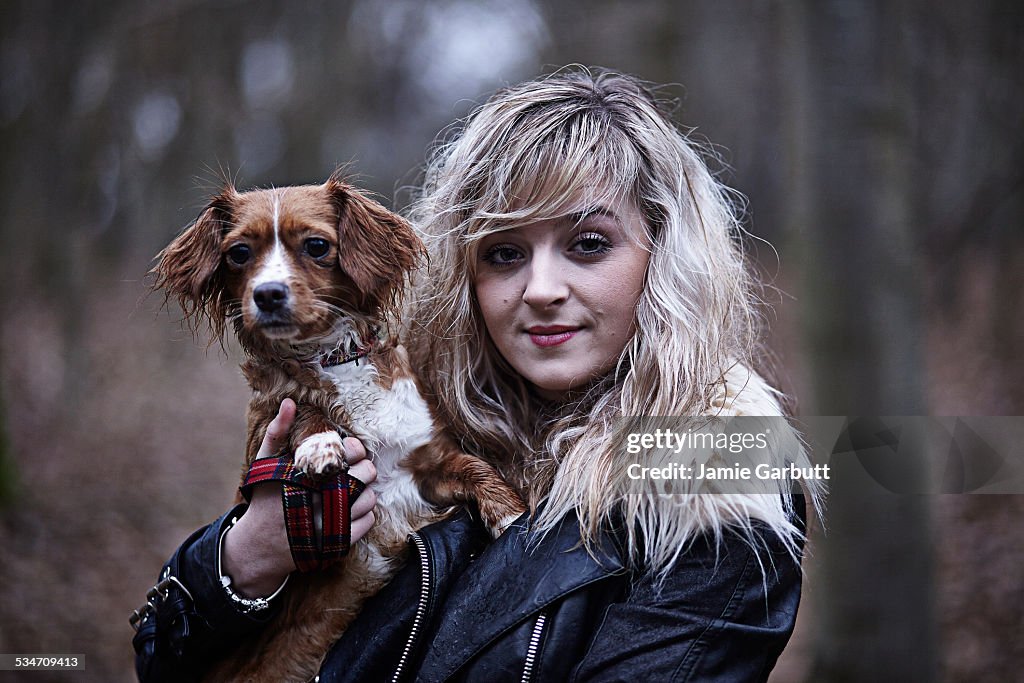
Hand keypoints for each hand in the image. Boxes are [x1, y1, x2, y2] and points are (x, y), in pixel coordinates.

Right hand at [221, 399, 377, 597]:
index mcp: (308, 473)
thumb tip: (289, 402)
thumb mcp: (265, 462)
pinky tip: (350, 511)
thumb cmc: (265, 497)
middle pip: (365, 474)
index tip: (348, 452)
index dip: (355, 450)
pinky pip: (368, 522)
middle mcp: (321, 497)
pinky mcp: (337, 543)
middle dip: (363, 470)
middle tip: (352, 472)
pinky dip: (365, 515)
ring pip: (370, 498)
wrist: (258, 546)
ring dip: (364, 493)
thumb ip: (277, 431)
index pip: (350, 453)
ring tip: (350, 491)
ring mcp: (331, 522)